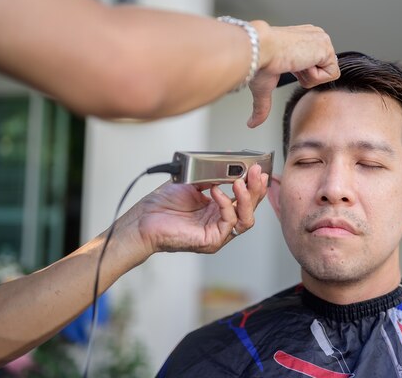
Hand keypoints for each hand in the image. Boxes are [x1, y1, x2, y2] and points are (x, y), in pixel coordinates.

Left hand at [117, 164, 267, 259]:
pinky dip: (226, 204)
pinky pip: (229, 222)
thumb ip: (212, 174)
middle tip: (256, 171)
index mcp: (218, 208)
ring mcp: (219, 232)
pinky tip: (217, 191)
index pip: (245, 197)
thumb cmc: (162, 205)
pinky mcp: (212, 240)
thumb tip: (228, 160)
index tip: (257, 167)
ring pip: (246, 218)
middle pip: (250, 207)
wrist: (143, 219)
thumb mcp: (193, 182)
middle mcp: (221, 221)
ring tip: (241, 182)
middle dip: (256, 188)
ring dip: (247, 199)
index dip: (254, 184)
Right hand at [247, 21, 339, 127]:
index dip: (302, 74)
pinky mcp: (328, 48)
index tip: (288, 65)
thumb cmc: (259, 60)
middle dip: (306, 76)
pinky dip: (314, 76)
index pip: (317, 65)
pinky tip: (301, 64)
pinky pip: (331, 75)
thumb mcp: (266, 85)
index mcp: (304, 39)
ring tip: (294, 63)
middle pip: (324, 71)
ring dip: (308, 76)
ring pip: (327, 74)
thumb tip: (251, 124)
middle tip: (290, 65)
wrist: (260, 49)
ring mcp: (323, 40)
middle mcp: (315, 37)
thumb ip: (264, 105)